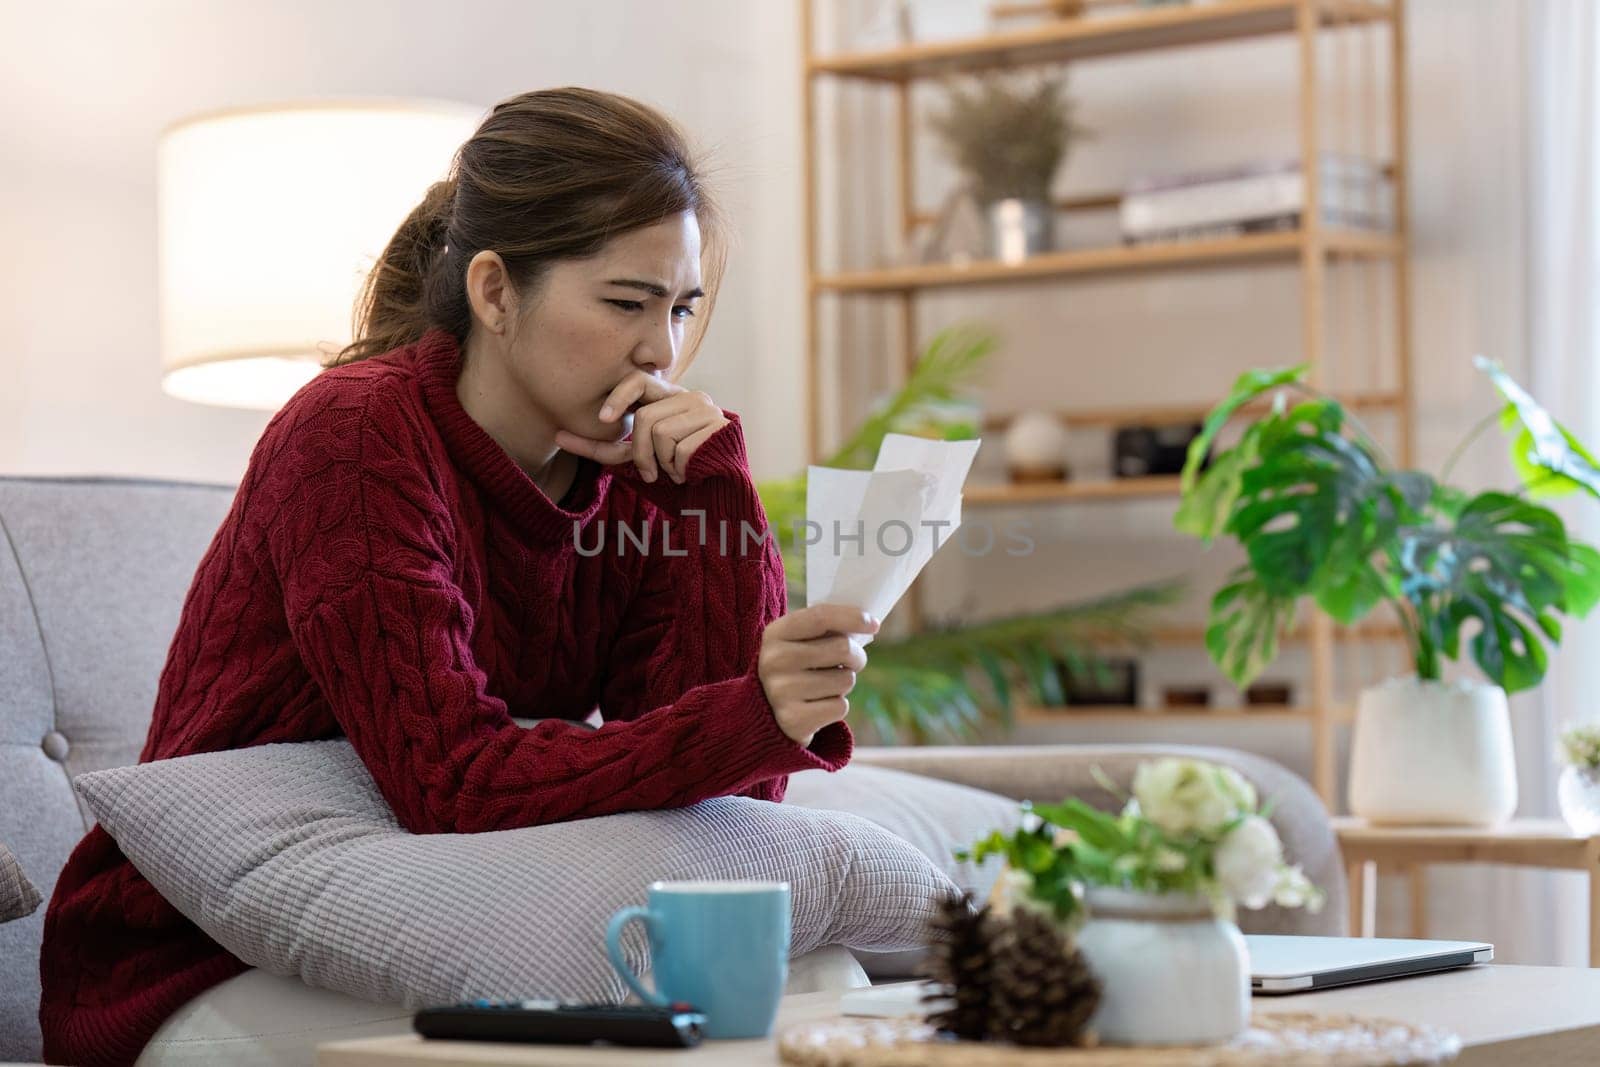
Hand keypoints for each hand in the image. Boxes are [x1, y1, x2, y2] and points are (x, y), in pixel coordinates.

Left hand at [554, 372, 729, 483]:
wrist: (720, 488)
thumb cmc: (675, 470)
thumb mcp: (637, 456)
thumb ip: (605, 446)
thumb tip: (557, 434)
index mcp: (669, 397)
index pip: (638, 379)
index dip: (617, 396)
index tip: (604, 420)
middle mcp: (690, 397)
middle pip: (645, 417)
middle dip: (639, 452)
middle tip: (649, 472)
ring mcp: (707, 410)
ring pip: (661, 434)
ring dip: (662, 463)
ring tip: (676, 470)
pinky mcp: (719, 427)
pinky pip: (681, 450)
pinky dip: (680, 469)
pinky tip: (691, 471)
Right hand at [757, 603, 878, 747]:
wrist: (768, 711)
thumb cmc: (797, 666)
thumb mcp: (800, 640)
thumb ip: (826, 628)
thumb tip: (868, 625)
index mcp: (775, 634)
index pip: (821, 617)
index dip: (852, 617)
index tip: (874, 625)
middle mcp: (773, 661)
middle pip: (842, 648)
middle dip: (856, 656)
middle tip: (849, 662)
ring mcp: (780, 692)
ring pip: (846, 679)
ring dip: (844, 682)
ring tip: (826, 685)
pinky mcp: (792, 720)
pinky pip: (840, 707)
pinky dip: (837, 706)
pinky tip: (819, 705)